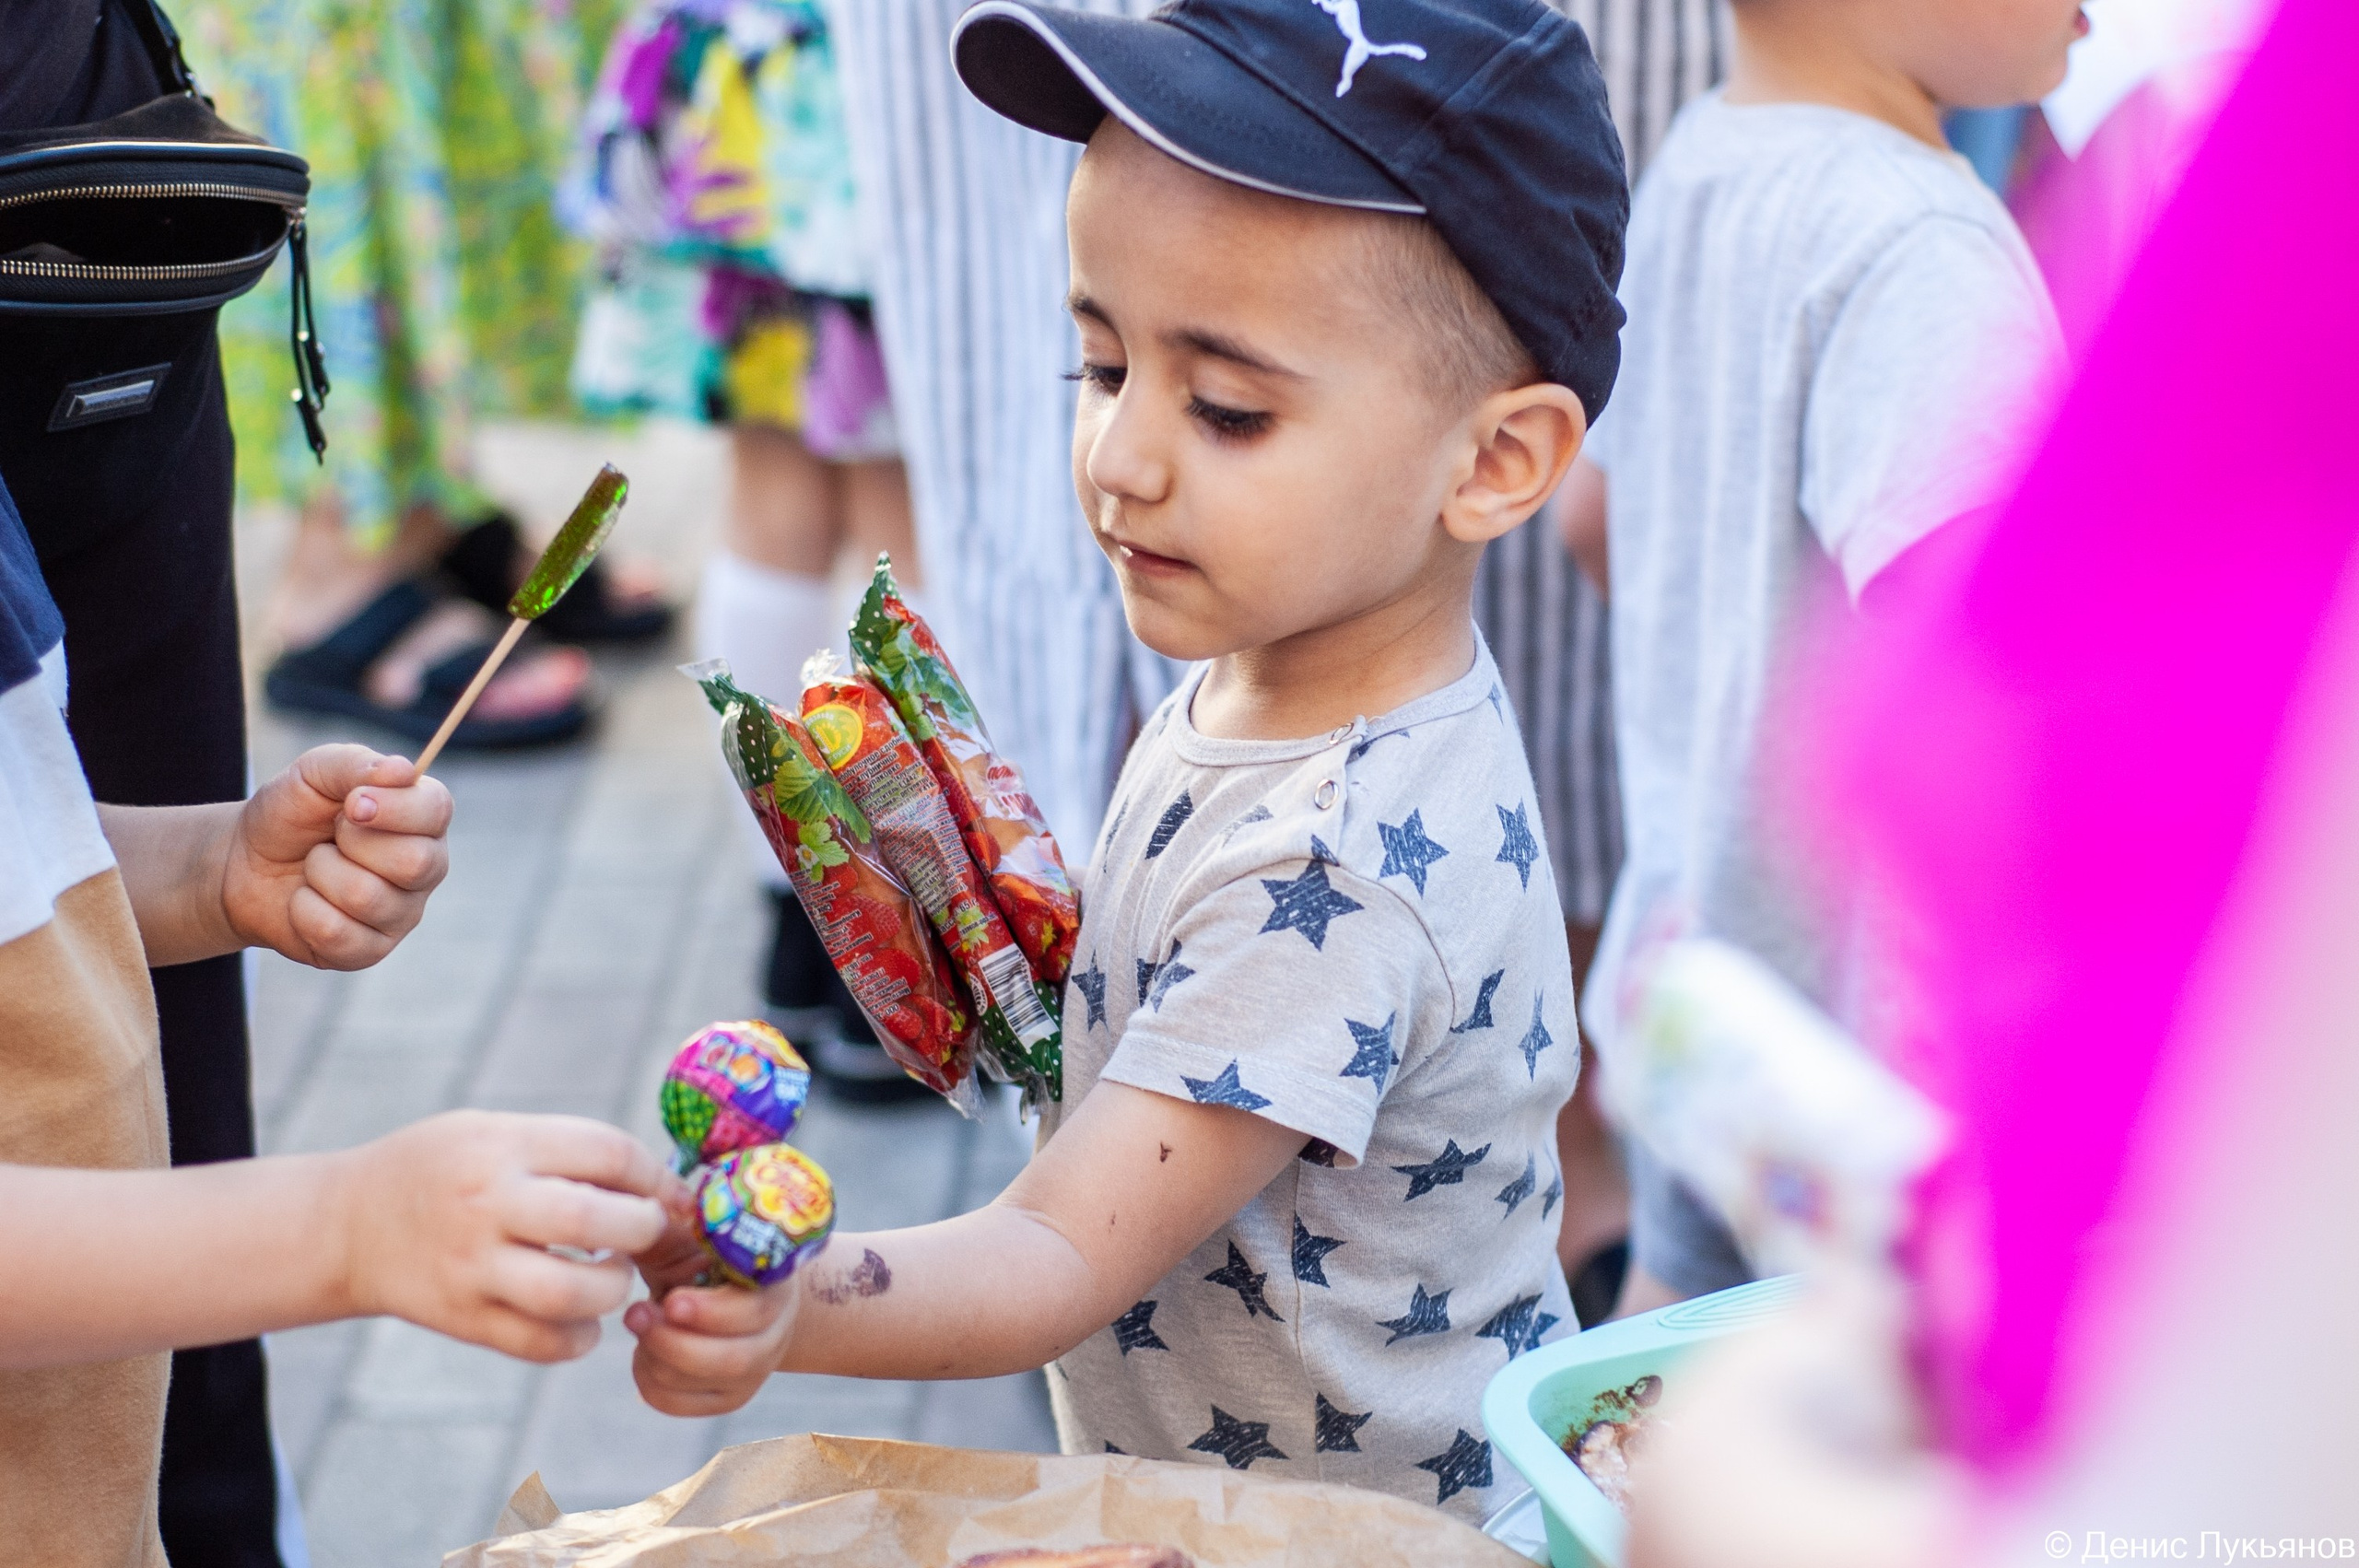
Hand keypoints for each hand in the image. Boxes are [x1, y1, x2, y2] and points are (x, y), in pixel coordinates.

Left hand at [223, 745, 451, 968]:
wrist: (243, 863)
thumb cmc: (290, 814)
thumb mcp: (313, 773)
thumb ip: (355, 765)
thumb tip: (403, 771)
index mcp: (422, 818)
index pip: (437, 811)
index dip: (394, 808)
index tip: (351, 804)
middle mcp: (425, 867)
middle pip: (414, 862)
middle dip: (352, 843)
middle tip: (331, 837)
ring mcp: (401, 913)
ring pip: (368, 897)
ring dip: (321, 874)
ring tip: (314, 867)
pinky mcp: (370, 950)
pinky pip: (338, 934)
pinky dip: (304, 911)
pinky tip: (304, 901)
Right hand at [332, 1111, 681, 1362]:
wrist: (346, 1225)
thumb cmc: (443, 1170)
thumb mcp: (495, 1132)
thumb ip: (567, 1151)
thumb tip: (662, 1186)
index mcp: (503, 1146)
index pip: (607, 1152)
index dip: (654, 1175)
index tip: (666, 1192)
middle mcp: (486, 1204)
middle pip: (595, 1222)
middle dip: (644, 1229)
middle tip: (646, 1232)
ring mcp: (470, 1267)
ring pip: (570, 1293)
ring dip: (612, 1289)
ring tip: (611, 1276)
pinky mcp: (461, 1319)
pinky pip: (541, 1344)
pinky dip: (578, 1338)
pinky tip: (580, 1319)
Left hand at [623, 1218, 808, 1416]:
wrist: (728, 1289)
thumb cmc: (703, 1254)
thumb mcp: (689, 1236)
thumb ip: (667, 1232)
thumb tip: (639, 1221)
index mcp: (773, 1285)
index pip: (754, 1312)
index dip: (710, 1313)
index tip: (668, 1300)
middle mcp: (774, 1332)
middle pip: (733, 1360)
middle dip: (673, 1342)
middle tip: (634, 1313)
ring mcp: (754, 1370)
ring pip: (705, 1385)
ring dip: (657, 1359)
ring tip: (639, 1324)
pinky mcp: (727, 1397)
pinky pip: (681, 1404)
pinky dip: (650, 1382)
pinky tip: (644, 1352)